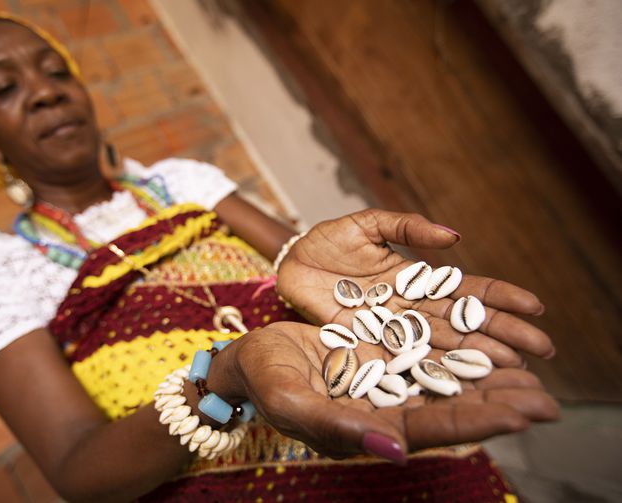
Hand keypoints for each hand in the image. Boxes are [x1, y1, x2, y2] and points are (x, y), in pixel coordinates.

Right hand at [223, 322, 558, 460]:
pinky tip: (487, 343)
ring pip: (446, 382)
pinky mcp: (383, 356)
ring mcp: (386, 382)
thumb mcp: (291, 401)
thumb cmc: (263, 381)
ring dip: (488, 380)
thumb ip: (337, 426)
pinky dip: (459, 351)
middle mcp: (385, 409)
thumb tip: (396, 450)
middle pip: (449, 409)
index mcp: (367, 429)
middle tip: (546, 400)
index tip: (520, 416)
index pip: (430, 428)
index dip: (475, 422)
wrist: (252, 358)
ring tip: (532, 373)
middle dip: (497, 405)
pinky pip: (428, 354)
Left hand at [276, 209, 554, 367]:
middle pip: (461, 324)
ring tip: (512, 369)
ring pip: (439, 347)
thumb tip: (454, 237)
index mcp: (415, 278)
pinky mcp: (364, 347)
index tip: (535, 306)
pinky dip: (429, 373)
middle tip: (541, 350)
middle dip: (501, 334)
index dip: (498, 298)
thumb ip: (406, 227)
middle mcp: (410, 309)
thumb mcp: (367, 225)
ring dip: (475, 357)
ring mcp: (389, 331)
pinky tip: (458, 384)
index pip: (464, 290)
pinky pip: (400, 362)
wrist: (290, 264)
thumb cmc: (328, 241)